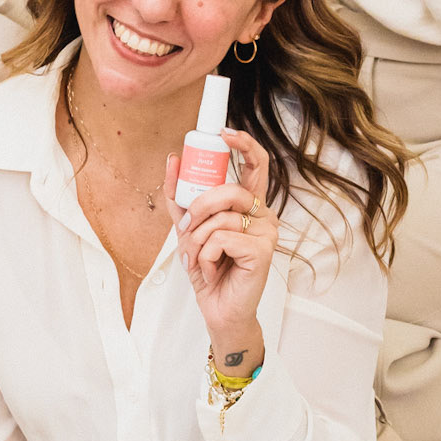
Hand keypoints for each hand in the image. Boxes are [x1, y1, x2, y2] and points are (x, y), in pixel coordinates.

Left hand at [164, 128, 276, 376]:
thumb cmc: (209, 268)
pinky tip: (213, 270)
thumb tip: (173, 159)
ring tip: (200, 260)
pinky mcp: (262, 251)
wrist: (218, 308)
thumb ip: (179, 196)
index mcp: (249, 204)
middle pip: (228, 190)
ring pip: (219, 218)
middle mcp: (263, 214)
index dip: (244, 144)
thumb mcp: (188, 229)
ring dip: (197, 242)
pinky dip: (206, 256)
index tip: (224, 132)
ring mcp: (267, 232)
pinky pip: (221, 239)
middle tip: (188, 229)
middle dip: (198, 208)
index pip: (256, 165)